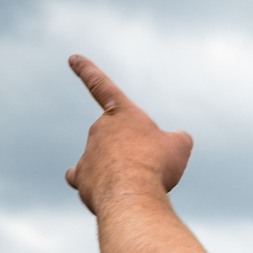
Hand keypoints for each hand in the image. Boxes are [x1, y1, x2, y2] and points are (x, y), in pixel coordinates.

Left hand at [63, 55, 194, 213]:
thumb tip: (173, 142)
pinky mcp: (80, 177)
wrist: (133, 194)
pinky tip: (106, 190)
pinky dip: (95, 183)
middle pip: (118, 139)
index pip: (101, 86)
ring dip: (122, 170)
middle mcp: (99, 129)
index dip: (87, 70)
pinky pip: (85, 177)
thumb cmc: (157, 164)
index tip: (72, 58)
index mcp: (122, 113)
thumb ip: (177, 139)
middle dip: (134, 153)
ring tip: (138, 185)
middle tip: (151, 167)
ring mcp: (87, 153)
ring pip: (106, 160)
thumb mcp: (180, 146)